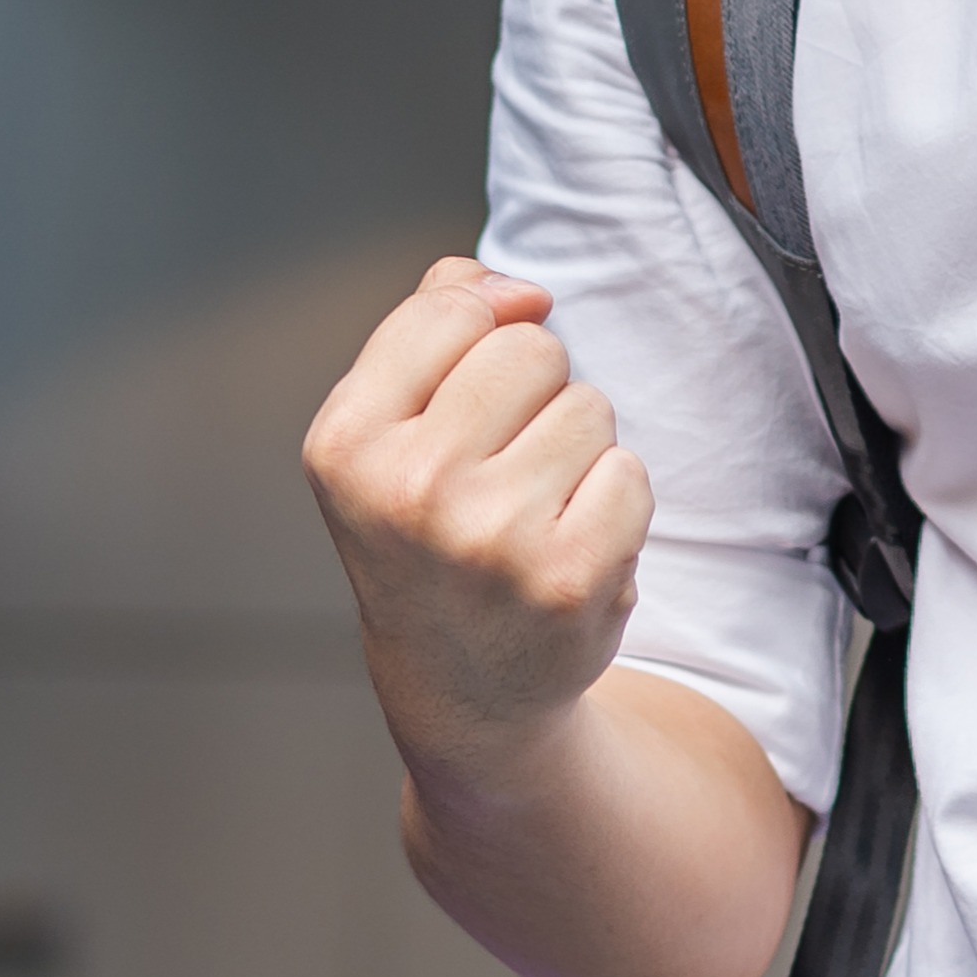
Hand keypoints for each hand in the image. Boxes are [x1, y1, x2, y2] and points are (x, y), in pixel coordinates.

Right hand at [303, 258, 650, 790]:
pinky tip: (568, 550)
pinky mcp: (568, 577)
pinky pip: (631, 472)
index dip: (481, 333)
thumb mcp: (386, 430)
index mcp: (346, 442)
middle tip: (499, 471)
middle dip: (534, 395)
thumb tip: (513, 289)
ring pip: (590, 407)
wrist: (461, 687)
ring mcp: (490, 537)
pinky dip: (614, 506)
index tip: (466, 395)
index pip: (453, 308)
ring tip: (531, 514)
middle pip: (532, 349)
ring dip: (578, 452)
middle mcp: (408, 489)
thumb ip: (431, 326)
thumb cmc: (427, 536)